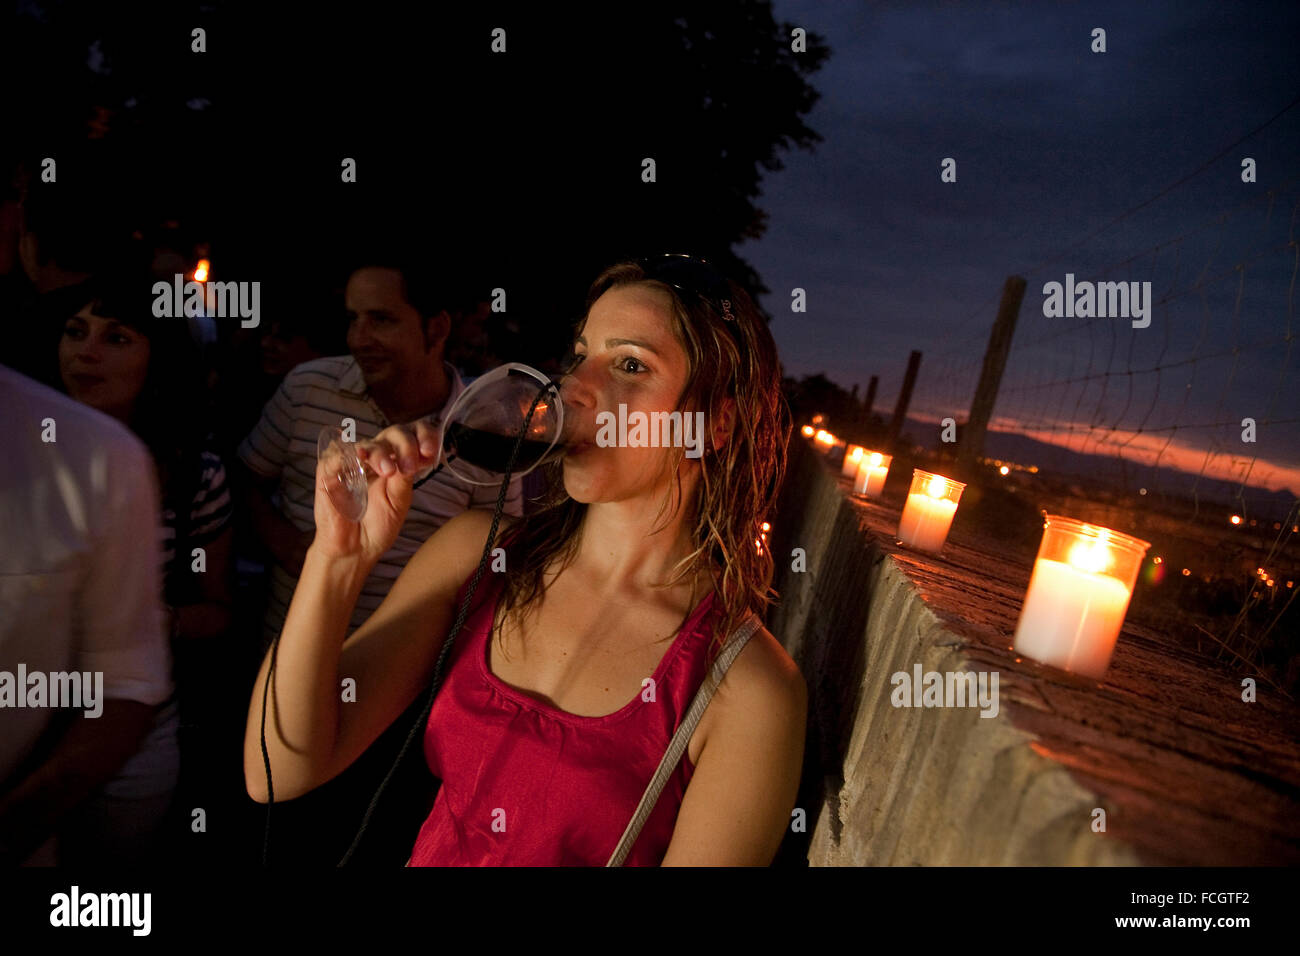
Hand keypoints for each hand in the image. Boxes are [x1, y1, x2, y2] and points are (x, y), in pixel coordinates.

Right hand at [311, 419, 440, 566]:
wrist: (355, 550)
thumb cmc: (378, 526)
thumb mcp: (399, 500)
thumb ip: (405, 476)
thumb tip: (417, 452)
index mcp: (397, 461)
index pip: (412, 435)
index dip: (424, 435)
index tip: (430, 451)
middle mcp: (376, 456)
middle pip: (393, 432)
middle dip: (405, 445)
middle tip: (409, 466)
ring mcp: (352, 462)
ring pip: (367, 442)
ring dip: (380, 452)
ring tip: (388, 471)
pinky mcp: (329, 471)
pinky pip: (336, 453)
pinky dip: (349, 455)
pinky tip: (358, 463)